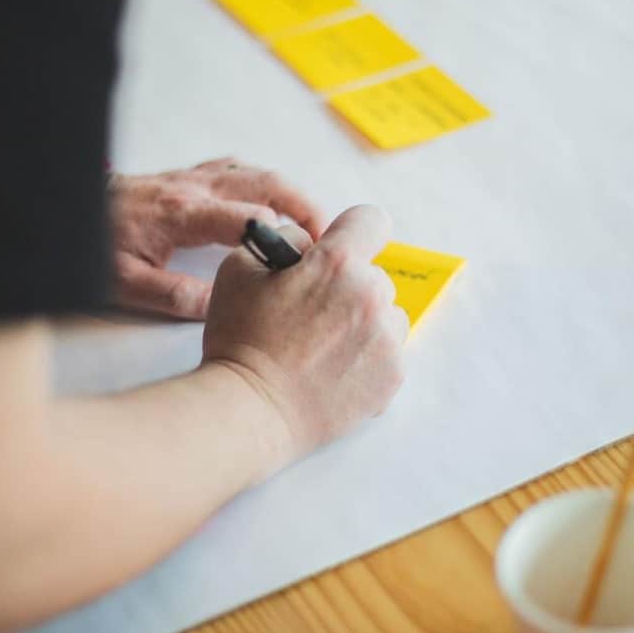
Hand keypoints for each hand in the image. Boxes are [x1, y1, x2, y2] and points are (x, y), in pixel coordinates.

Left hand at [109, 158, 326, 318]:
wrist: (64, 206)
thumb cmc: (95, 245)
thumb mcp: (123, 282)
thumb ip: (172, 296)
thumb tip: (220, 307)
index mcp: (183, 212)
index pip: (250, 216)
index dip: (285, 236)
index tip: (306, 261)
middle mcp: (194, 187)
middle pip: (267, 182)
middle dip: (305, 206)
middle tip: (329, 236)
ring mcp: (192, 176)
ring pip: (257, 172)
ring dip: (291, 193)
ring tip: (314, 223)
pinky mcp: (188, 175)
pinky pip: (238, 170)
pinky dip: (264, 183)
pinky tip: (274, 202)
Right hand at [202, 205, 409, 464]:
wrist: (251, 410)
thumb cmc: (240, 341)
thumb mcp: (240, 269)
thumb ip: (282, 241)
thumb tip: (310, 243)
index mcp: (336, 264)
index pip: (371, 221)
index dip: (351, 232)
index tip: (338, 251)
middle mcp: (370, 296)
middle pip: (375, 275)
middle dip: (348, 287)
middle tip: (313, 314)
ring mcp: (386, 339)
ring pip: (387, 315)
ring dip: (364, 323)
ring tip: (323, 347)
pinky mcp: (392, 376)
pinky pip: (389, 352)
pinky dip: (367, 358)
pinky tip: (333, 371)